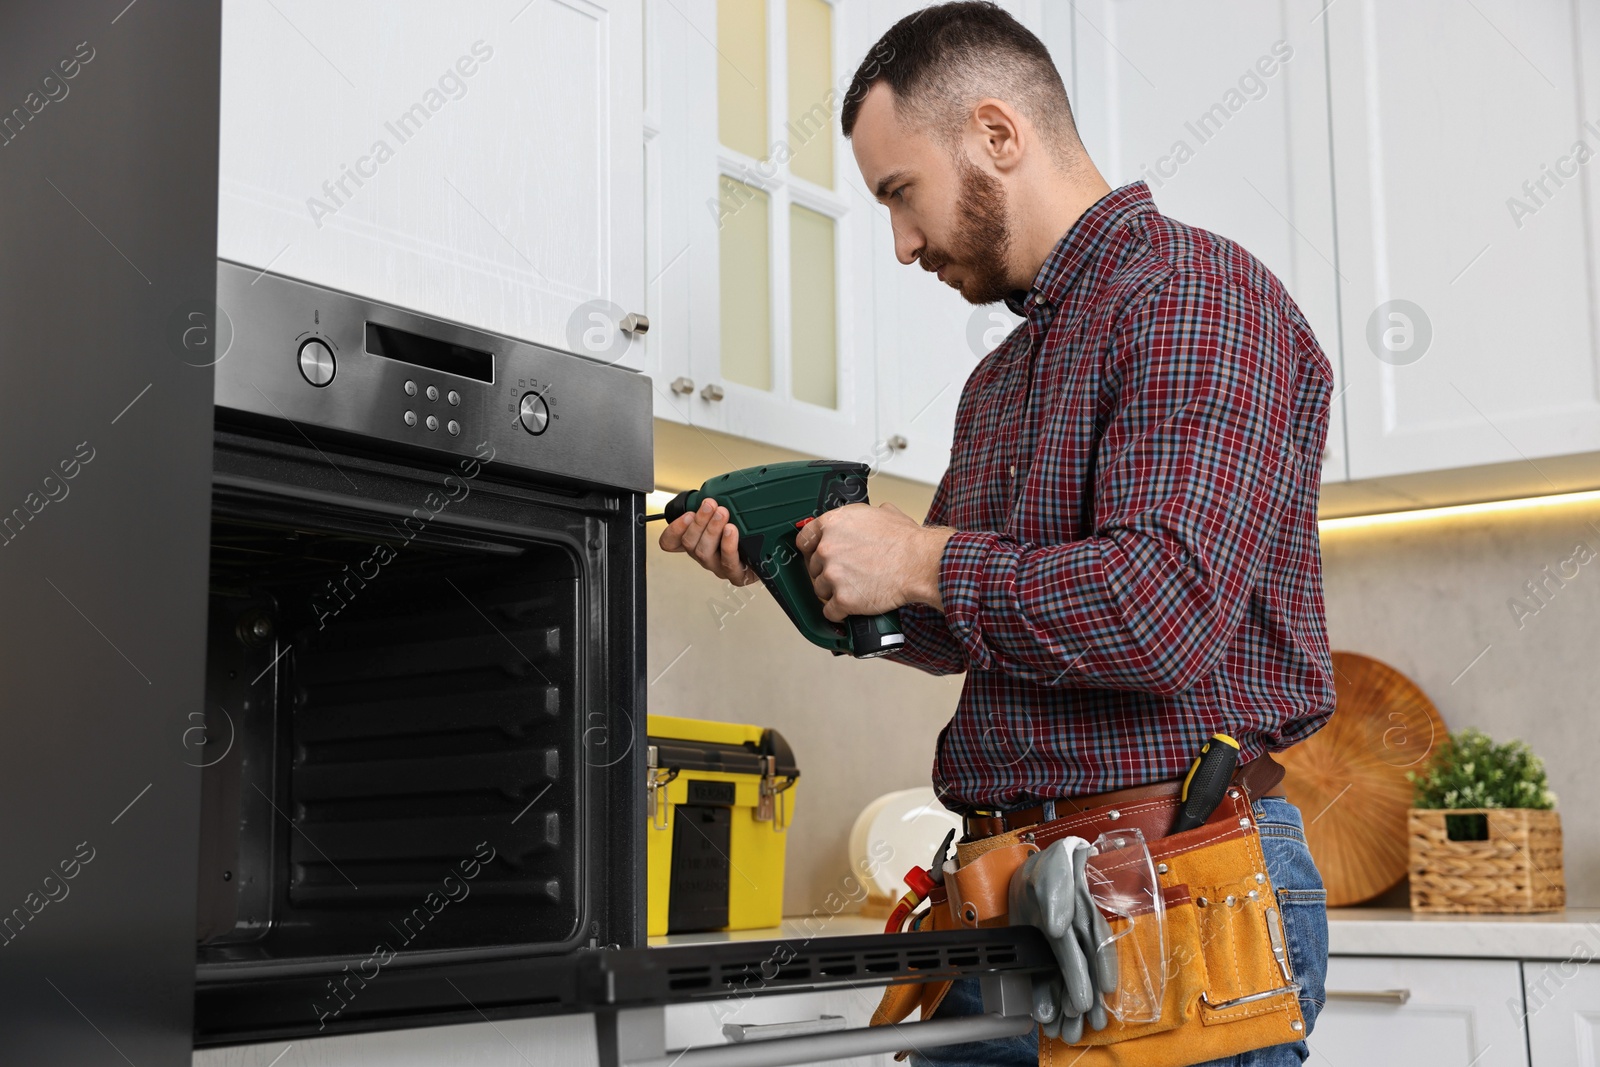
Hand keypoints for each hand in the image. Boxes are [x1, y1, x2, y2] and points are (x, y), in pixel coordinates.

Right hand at [656, 497, 760, 586]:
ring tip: (722, 514)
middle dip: (699, 521)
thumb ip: (715, 507)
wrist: (770, 556)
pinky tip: (731, 531)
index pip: (670, 542)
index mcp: (697, 543)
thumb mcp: (727, 516)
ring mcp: (719, 567)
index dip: (673, 530)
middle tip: (710, 505)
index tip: (687, 514)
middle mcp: (704, 556)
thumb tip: (713, 491)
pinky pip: (728, 563)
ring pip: (704, 552)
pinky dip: (728, 545)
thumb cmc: (746, 535)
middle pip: (689, 543)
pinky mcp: (736, 575)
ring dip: (711, 530)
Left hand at [793, 502, 953, 620]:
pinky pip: (830, 612)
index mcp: (832, 524)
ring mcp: (833, 574)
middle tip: (848, 574)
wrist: (921, 563)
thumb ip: (863, 516)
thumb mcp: (883, 513)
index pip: (804, 539)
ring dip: (834, 592)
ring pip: (820, 590)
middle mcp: (827, 548)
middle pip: (814, 567)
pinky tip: (852, 608)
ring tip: (856, 589)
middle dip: (828, 572)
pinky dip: (840, 613)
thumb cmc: (907, 541)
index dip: (811, 550)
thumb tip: (869, 516)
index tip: (816, 556)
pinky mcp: (842, 599)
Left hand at [1008, 838, 1118, 1040]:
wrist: (1034, 864)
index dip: (1097, 969)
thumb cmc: (1052, 865)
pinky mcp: (1046, 950)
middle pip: (1083, 968)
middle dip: (1083, 1000)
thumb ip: (1058, 894)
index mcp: (1081, 912)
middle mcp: (1075, 932)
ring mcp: (1062, 944)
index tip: (1096, 994)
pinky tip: (1045, 1015)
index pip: (1093, 944)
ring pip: (1067, 978)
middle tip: (1083, 1027)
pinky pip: (1048, 975)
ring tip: (1067, 1032)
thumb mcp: (1055, 867)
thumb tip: (1058, 927)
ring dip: (1067, 1006)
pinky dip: (1047, 996)